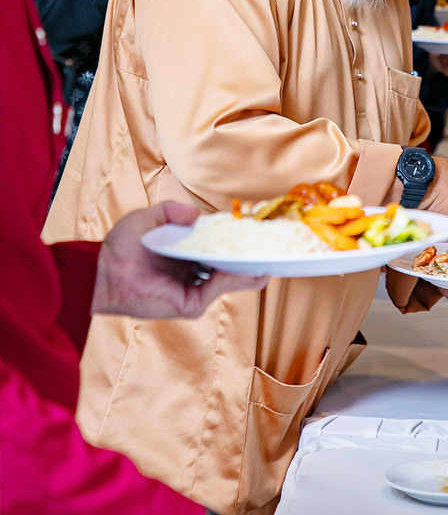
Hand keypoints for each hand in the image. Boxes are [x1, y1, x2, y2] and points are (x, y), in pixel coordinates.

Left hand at [92, 202, 268, 320]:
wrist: (104, 273)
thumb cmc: (122, 246)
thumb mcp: (147, 218)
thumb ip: (170, 211)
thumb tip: (196, 214)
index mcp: (189, 250)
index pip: (220, 243)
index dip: (239, 236)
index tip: (261, 226)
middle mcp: (195, 269)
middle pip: (231, 262)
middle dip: (252, 253)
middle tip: (277, 242)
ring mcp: (194, 287)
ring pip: (231, 278)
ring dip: (250, 267)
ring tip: (273, 256)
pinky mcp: (190, 303)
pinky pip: (217, 288)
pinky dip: (234, 279)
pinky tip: (249, 270)